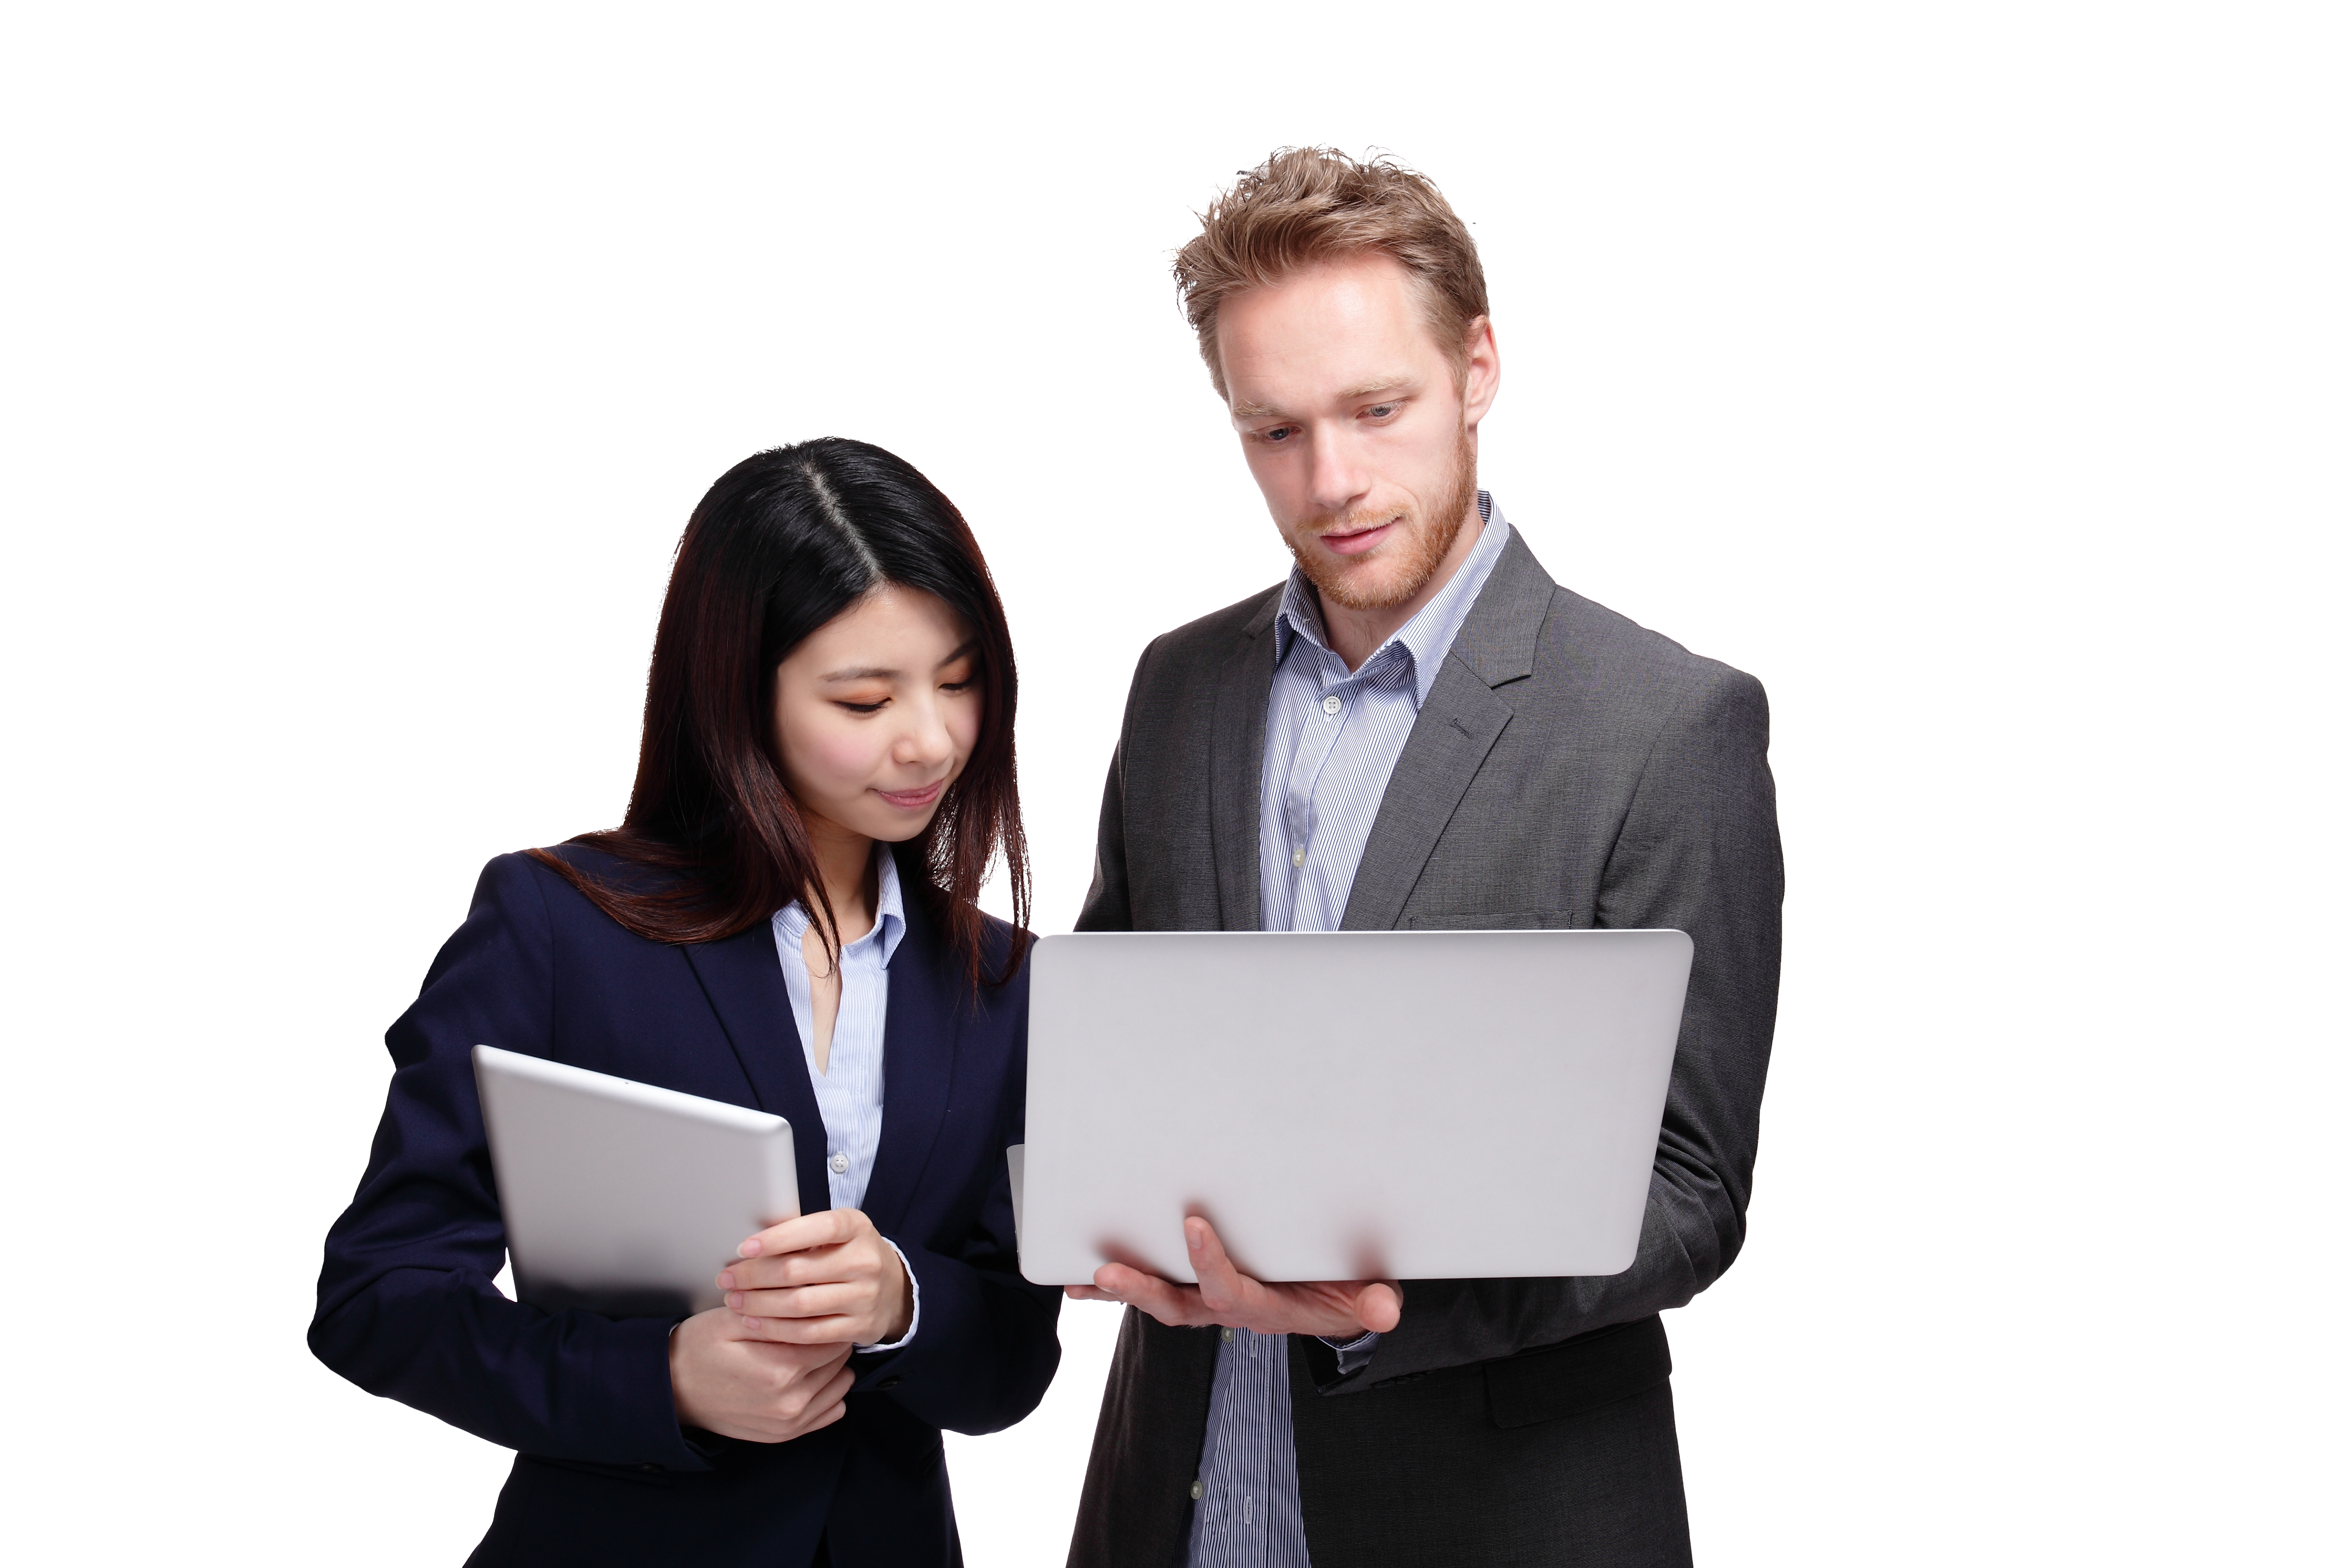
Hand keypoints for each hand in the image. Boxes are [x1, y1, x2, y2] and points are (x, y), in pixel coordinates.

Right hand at [668, 1307, 853, 1443]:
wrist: (671, 1390)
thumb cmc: (697, 1352)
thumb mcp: (730, 1318)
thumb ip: (775, 1311)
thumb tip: (810, 1301)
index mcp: (780, 1370)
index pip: (834, 1338)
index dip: (825, 1318)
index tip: (814, 1310)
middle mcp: (790, 1402)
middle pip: (839, 1361)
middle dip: (829, 1340)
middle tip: (808, 1328)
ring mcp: (789, 1423)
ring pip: (840, 1385)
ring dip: (830, 1366)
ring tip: (805, 1351)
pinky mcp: (785, 1434)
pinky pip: (831, 1411)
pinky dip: (826, 1392)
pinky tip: (806, 1376)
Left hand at [718, 1208, 912, 1345]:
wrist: (893, 1289)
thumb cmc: (849, 1253)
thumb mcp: (836, 1233)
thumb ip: (802, 1232)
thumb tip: (751, 1235)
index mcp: (856, 1227)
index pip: (816, 1228)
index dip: (777, 1238)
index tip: (743, 1248)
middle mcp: (864, 1260)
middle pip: (798, 1270)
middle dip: (754, 1276)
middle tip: (725, 1279)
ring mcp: (865, 1296)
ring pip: (800, 1304)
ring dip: (759, 1304)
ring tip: (734, 1301)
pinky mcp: (860, 1327)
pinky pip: (809, 1332)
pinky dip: (776, 1329)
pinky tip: (754, 1323)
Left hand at [1064, 1216, 1400, 1338]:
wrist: (1333, 1307)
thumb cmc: (1343, 1290)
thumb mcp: (1365, 1294)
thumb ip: (1371, 1302)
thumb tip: (1385, 1310)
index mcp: (1263, 1307)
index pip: (1228, 1289)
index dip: (1209, 1263)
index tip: (1193, 1225)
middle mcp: (1226, 1307)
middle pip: (1177, 1304)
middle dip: (1142, 1288)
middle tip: (1106, 1271)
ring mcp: (1207, 1300)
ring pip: (1158, 1297)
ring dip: (1119, 1290)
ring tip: (1079, 1278)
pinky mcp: (1197, 1289)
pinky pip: (1154, 1287)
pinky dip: (1116, 1287)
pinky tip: (1079, 1280)